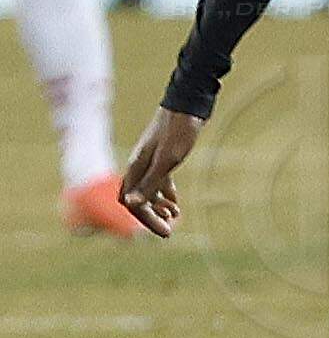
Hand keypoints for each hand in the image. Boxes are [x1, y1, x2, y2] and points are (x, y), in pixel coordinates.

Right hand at [120, 106, 202, 237]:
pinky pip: (158, 180)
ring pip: (148, 191)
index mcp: (136, 168)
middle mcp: (139, 166)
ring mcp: (150, 160)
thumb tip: (131, 205)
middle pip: (138, 200)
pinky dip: (165, 194)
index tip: (165, 233)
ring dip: (159, 206)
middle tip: (168, 233)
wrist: (188, 104)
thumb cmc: (178, 131)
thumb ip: (151, 182)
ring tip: (175, 217)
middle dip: (151, 217)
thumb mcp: (168, 160)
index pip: (132, 203)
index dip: (146, 220)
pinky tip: (176, 204)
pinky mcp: (163, 155)